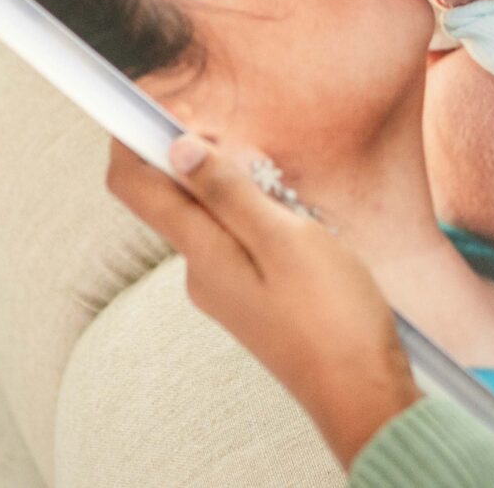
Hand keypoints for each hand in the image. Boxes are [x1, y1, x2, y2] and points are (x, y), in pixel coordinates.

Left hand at [108, 136, 416, 466]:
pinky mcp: (250, 298)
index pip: (136, 188)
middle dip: (210, 160)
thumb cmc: (332, 316)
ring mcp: (224, 287)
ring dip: (247, 191)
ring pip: (215, 217)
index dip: (133, 140)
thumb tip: (176, 149)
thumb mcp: (286, 239)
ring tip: (297, 200)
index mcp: (202, 253)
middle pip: (178, 196)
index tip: (156, 103)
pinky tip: (305, 229)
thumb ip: (230, 193)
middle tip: (262, 156)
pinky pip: (240, 241)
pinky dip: (263, 218)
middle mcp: (201, 271)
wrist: (360, 390)